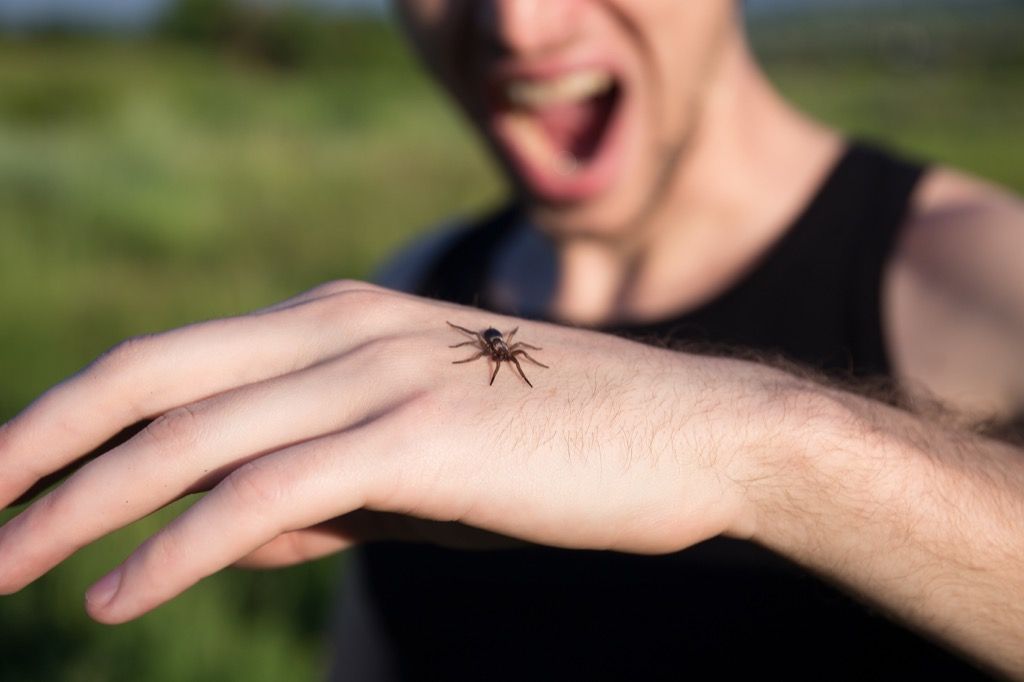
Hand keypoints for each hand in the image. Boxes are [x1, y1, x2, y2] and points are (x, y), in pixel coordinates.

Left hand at [0, 280, 775, 622]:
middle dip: (37, 451)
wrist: (690, 432)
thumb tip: (215, 532)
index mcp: (335, 323)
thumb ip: (316, 489)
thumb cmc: (554, 451)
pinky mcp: (419, 435)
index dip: (73, 418)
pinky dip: (175, 544)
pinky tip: (112, 595)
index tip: (9, 479)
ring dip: (77, 507)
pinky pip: (265, 491)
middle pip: (148, 381)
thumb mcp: (416, 468)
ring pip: (189, 437)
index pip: (169, 362)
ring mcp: (379, 374)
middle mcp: (342, 329)